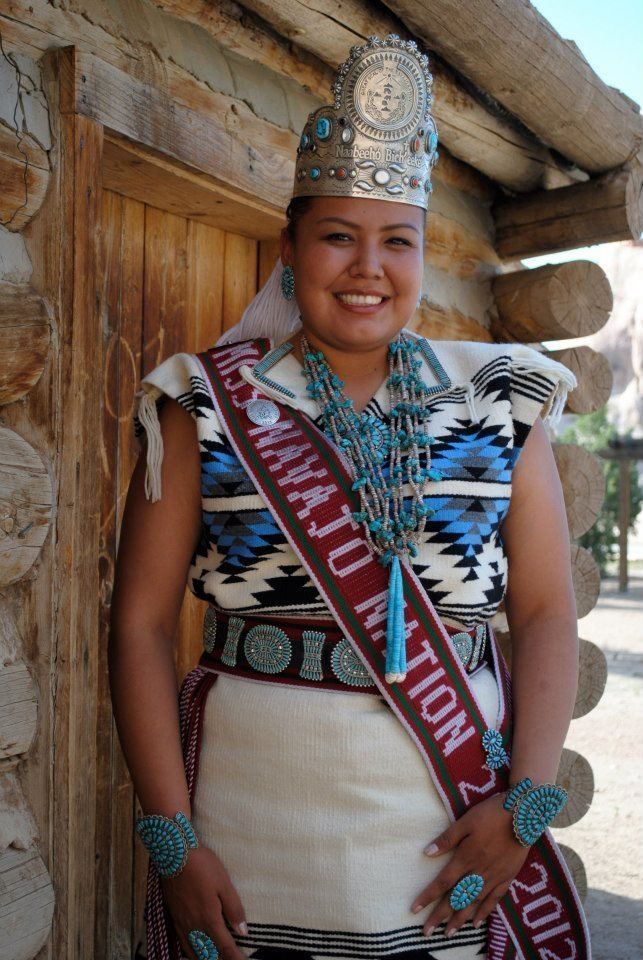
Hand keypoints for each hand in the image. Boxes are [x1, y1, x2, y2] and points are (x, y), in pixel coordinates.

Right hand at [160, 844, 247, 958]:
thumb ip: (234, 909)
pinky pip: (182, 943)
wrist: (174, 853)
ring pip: (194, 951)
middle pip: (208, 954)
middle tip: (232, 958)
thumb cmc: (203, 866)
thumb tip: (243, 931)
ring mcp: (181, 923)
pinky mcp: (173, 916)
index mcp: (209, 919)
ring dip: (206, 957)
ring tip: (216, 958)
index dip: (235, 957)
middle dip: (220, 959)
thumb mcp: (224, 884)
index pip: (224, 947)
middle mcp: (193, 926)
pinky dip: (191, 952)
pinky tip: (194, 950)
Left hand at [410, 793, 527, 936]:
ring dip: (459, 919)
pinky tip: (476, 923)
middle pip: (456, 898)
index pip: (443, 882)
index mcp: (466, 858)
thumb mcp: (466, 821)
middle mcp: (478, 872)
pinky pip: (494, 900)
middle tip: (427, 932)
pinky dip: (484, 912)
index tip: (414, 909)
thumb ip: (447, 839)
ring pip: (474, 903)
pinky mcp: (507, 878)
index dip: (428, 896)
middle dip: (440, 915)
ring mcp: (494, 877)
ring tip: (448, 933)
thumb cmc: (491, 814)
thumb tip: (427, 853)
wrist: (523, 815)